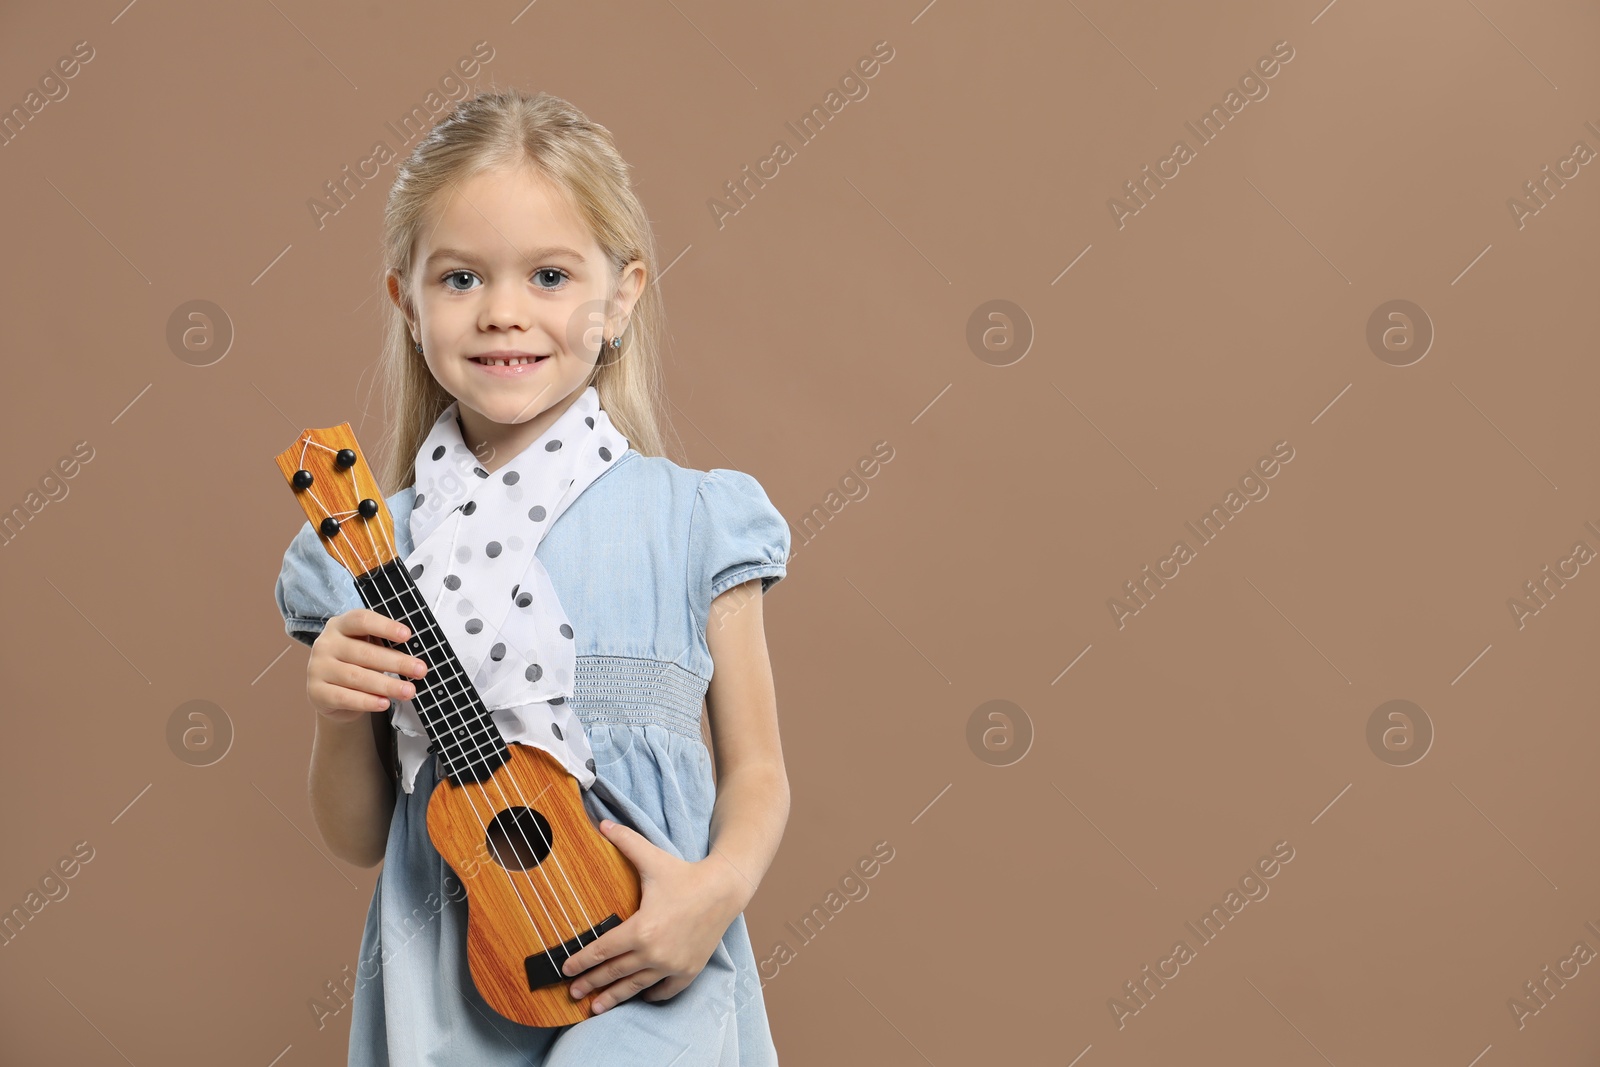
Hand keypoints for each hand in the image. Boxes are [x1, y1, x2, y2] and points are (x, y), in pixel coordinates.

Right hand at [307, 609, 428, 723]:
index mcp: (340, 625)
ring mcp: (317, 668)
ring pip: (356, 677)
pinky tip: (384, 703)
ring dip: (386, 685)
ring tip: (409, 691)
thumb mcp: (367, 648)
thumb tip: (414, 658)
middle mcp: (325, 644)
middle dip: (396, 662)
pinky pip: (344, 697)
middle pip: (364, 652)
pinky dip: (367, 701)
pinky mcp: (316, 692)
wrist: (330, 693)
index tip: (407, 635)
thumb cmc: (356, 663)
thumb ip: (384, 646)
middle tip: (420, 670)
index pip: (361, 620)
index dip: (385, 626)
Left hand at [560, 819, 743, 1014]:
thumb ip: (624, 842)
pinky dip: (650, 994)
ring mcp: (672, 965)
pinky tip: (639, 995)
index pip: (602, 950)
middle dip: (590, 984)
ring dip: (613, 998)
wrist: (724, 890)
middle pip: (614, 973)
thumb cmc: (685, 875)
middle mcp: (654, 953)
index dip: (581, 961)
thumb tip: (600, 823)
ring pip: (635, 986)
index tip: (565, 968)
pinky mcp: (688, 971)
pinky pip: (664, 990)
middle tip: (572, 993)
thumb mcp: (652, 858)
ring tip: (595, 1007)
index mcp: (641, 929)